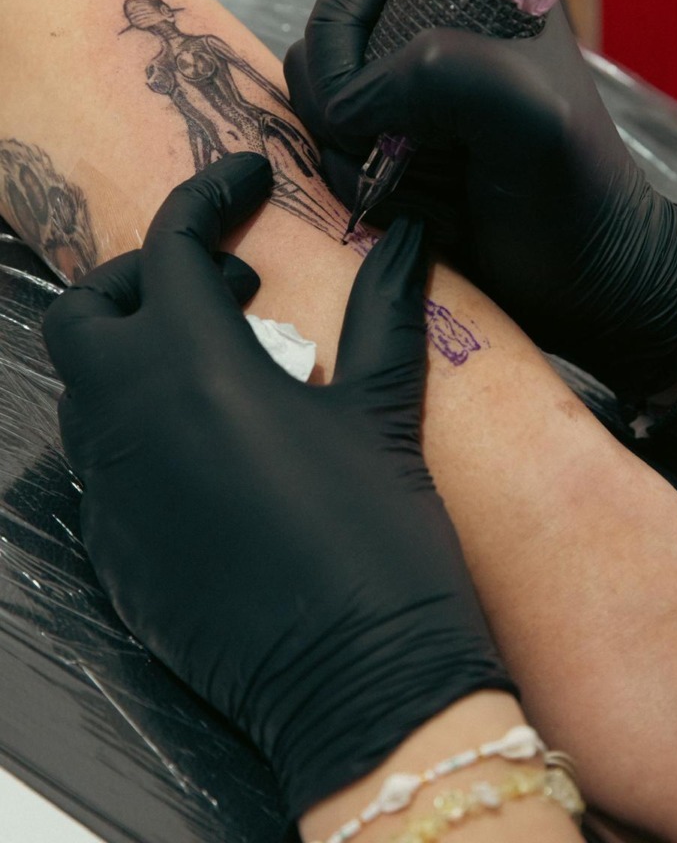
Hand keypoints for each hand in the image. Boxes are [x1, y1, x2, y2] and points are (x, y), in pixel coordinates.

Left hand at [42, 152, 512, 819]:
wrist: (360, 683)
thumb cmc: (380, 537)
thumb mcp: (383, 408)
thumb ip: (384, 306)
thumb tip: (405, 233)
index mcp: (193, 368)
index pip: (171, 244)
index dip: (210, 195)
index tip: (249, 179)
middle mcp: (128, 421)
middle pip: (87, 312)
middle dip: (144, 278)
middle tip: (227, 285)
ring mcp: (110, 490)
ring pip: (86, 387)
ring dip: (139, 351)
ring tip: (229, 361)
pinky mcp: (113, 549)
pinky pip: (103, 460)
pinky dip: (142, 425)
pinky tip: (217, 445)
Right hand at [285, 0, 676, 401]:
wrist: (584, 283)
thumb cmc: (574, 197)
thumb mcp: (526, 112)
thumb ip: (437, 74)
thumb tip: (346, 106)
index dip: (338, 35)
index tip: (357, 105)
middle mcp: (434, 29)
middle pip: (325, 45)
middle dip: (347, 110)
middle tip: (403, 155)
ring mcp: (409, 93)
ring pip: (321, 104)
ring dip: (355, 157)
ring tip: (432, 187)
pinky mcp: (394, 150)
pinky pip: (330, 154)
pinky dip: (359, 186)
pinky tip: (422, 209)